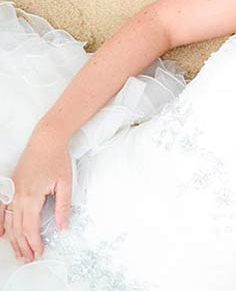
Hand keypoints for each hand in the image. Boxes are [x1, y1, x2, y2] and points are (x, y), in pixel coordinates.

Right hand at [5, 127, 71, 261]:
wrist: (46, 141)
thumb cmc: (56, 159)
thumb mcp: (65, 184)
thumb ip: (63, 207)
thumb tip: (63, 226)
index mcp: (32, 196)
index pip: (30, 227)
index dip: (34, 242)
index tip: (39, 252)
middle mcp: (18, 196)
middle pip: (18, 228)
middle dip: (23, 245)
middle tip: (28, 258)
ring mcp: (11, 192)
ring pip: (9, 222)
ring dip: (13, 239)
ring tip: (18, 251)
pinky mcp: (10, 187)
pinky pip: (1, 209)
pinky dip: (0, 222)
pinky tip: (2, 234)